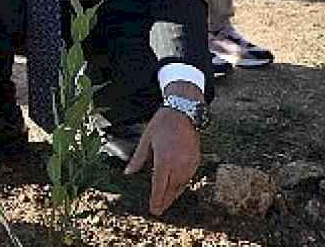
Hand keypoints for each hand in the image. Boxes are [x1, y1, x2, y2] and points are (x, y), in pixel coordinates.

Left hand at [124, 96, 201, 215]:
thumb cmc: (162, 124)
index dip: (156, 200)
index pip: (159, 186)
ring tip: (166, 201)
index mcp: (164, 160)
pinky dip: (181, 185)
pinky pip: (188, 178)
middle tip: (158, 211)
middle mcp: (178, 164)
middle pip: (171, 189)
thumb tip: (128, 173)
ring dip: (173, 194)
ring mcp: (189, 164)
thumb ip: (138, 159)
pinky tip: (176, 187)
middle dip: (164, 201)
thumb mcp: (146, 140)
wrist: (184, 113)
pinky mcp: (196, 161)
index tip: (153, 211)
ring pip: (181, 186)